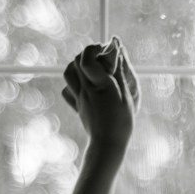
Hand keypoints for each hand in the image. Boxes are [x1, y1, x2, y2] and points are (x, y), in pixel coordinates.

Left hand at [62, 37, 139, 154]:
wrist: (107, 145)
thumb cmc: (121, 122)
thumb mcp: (127, 96)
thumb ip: (120, 72)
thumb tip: (117, 51)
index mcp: (100, 85)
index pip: (86, 58)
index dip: (93, 49)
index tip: (103, 48)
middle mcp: (86, 89)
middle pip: (76, 62)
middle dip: (86, 54)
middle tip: (100, 57)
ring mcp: (79, 98)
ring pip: (68, 74)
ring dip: (77, 66)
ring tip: (90, 69)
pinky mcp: (77, 107)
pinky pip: (67, 91)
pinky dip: (72, 84)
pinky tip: (83, 86)